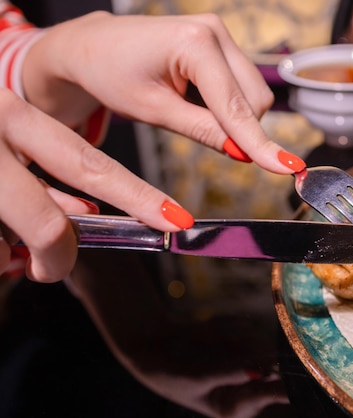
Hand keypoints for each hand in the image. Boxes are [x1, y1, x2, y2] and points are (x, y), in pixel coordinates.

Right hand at [0, 90, 192, 282]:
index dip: (138, 199)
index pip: (90, 165)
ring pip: (8, 246)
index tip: (177, 219)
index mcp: (12, 117)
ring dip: (8, 255)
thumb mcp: (2, 140)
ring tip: (2, 244)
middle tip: (55, 268)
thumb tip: (84, 215)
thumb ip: (45, 178)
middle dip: (59, 257)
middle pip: (47, 226)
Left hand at [21, 11, 304, 173]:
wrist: (92, 46)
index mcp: (195, 43)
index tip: (286, 168)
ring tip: (187, 111)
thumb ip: (202, 130)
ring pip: (253, 94)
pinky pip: (241, 86)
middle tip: (198, 134)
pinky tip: (195, 101)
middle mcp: (215, 32)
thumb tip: (243, 152)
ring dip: (232, 117)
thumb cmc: (110, 72)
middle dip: (238, 129)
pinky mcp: (221, 43)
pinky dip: (227, 105)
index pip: (236, 106)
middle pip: (254, 101)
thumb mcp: (153, 110)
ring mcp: (220, 34)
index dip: (258, 143)